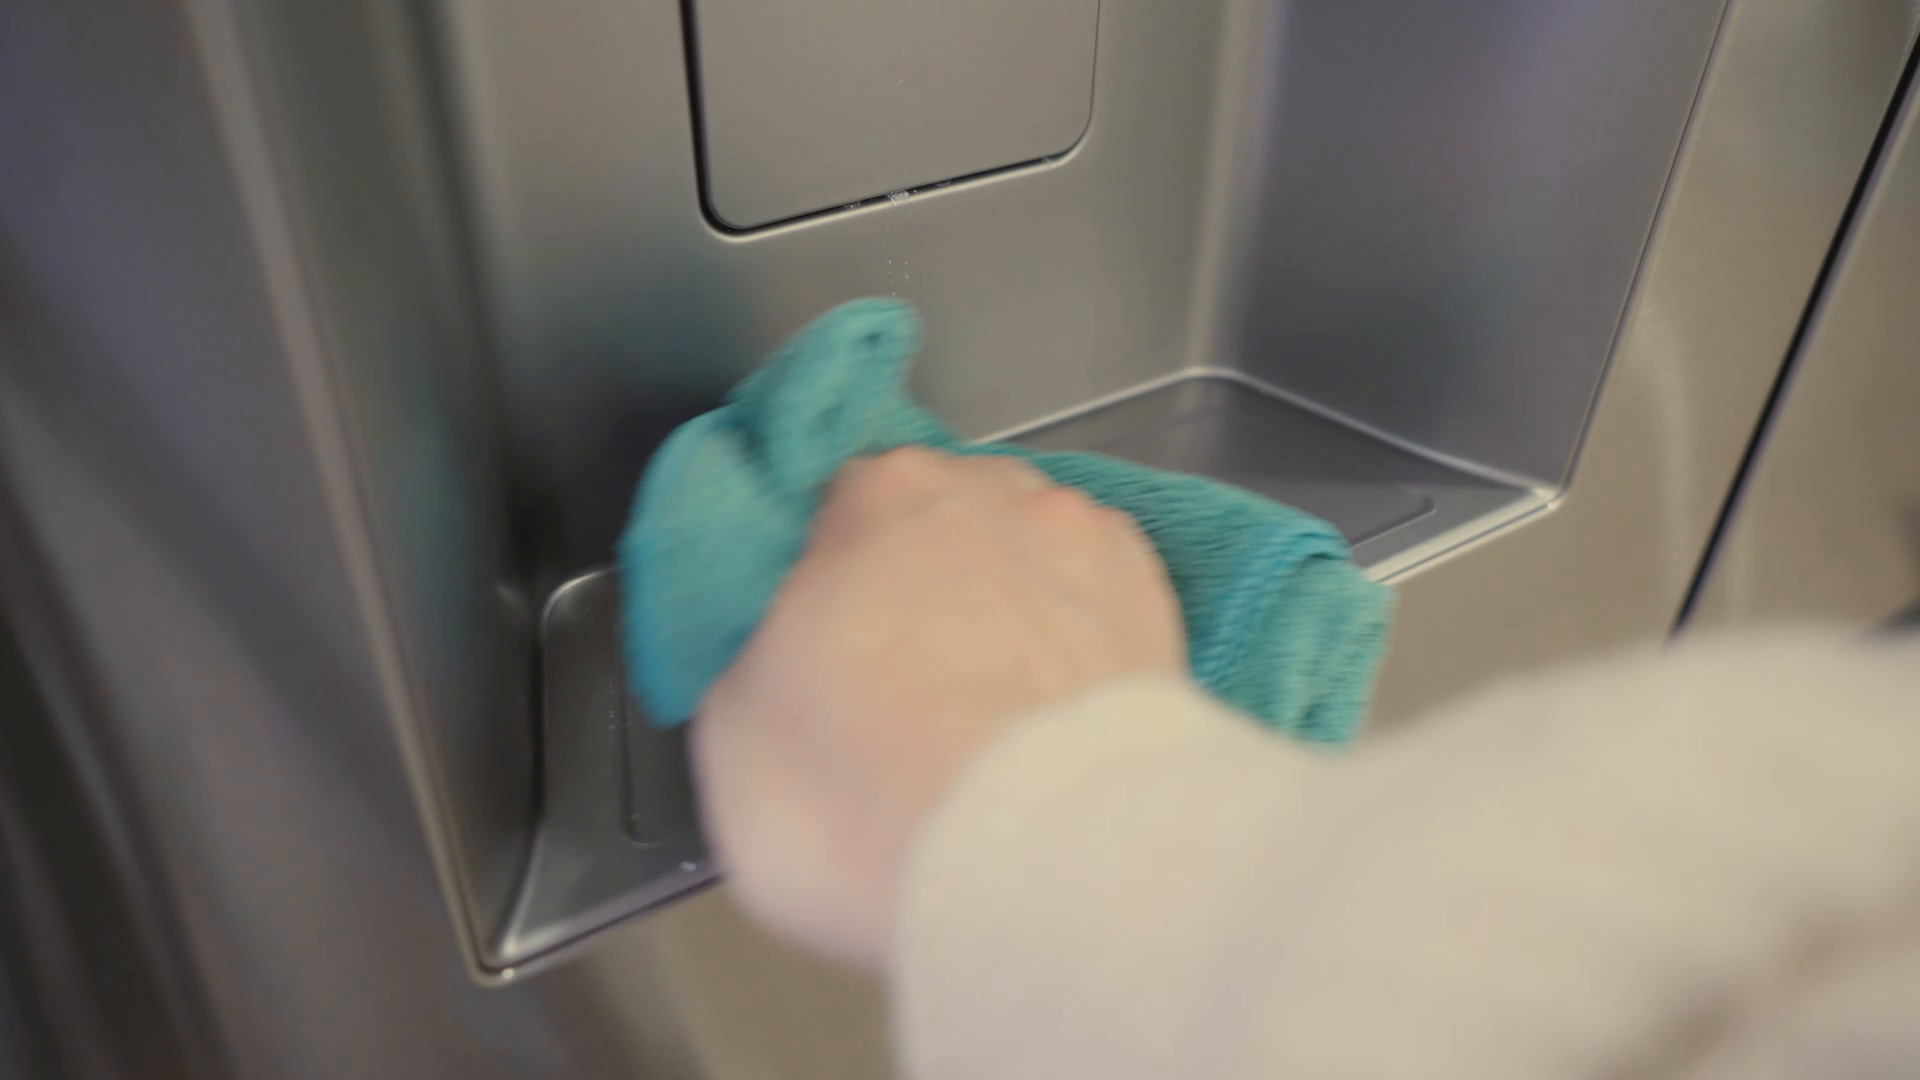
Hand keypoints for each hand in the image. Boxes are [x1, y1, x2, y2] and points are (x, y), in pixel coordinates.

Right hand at [694, 446, 1185, 969]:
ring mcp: (1084, 543)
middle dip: (925, 593)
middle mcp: (986, 492)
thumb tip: (775, 662)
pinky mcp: (1160, 609)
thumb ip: (752, 662)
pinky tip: (1060, 722)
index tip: (824, 653)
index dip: (827, 589)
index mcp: (869, 498)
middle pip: (941, 528)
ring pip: (1030, 564)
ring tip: (995, 724)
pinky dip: (1082, 650)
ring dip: (1012, 617)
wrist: (1042, 858)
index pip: (833, 512)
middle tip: (904, 697)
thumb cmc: (873, 793)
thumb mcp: (732, 736)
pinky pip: (1102, 611)